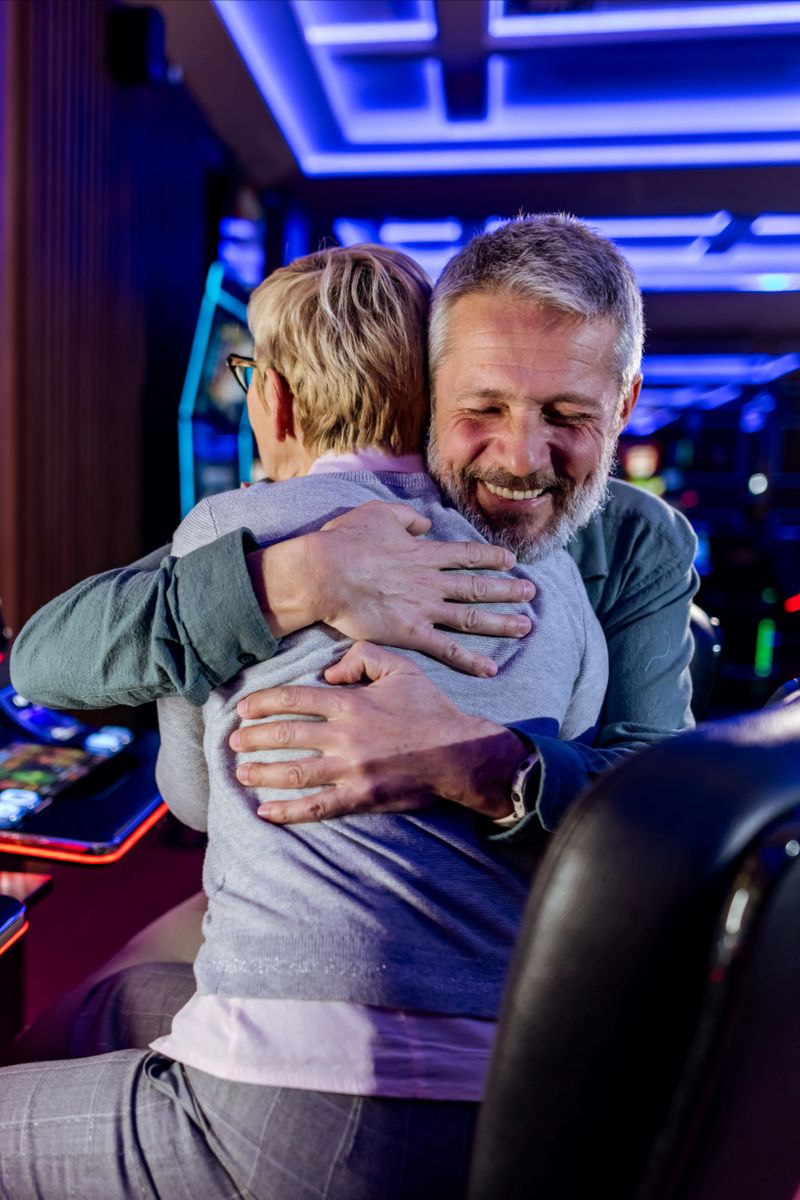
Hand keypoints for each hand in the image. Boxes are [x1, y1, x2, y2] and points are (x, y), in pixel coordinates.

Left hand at [231, 642, 528, 824]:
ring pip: (294, 772)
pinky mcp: (361, 797)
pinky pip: (317, 806)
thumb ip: (363, 656)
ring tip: (241, 771)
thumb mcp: (401, 668)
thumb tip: (329, 673)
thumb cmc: (431, 709)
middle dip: (254, 737)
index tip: (244, 708)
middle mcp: (345, 736)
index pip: (294, 699)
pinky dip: (288, 812)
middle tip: (234, 740)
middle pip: (286, 735)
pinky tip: (266, 812)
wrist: (461, 753)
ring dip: (262, 772)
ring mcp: (351, 770)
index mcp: (351, 703)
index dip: (264, 703)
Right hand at [248, 501, 533, 677]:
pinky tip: (490, 669)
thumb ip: (406, 517)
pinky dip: (470, 660)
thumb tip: (425, 522)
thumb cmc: (344, 541)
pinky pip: (447, 649)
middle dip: (507, 590)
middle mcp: (431, 581)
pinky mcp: (411, 633)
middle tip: (531, 592)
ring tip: (525, 626)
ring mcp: (424, 608)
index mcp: (423, 552)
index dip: (491, 557)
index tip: (510, 560)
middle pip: (478, 586)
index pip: (466, 555)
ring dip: (501, 622)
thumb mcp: (378, 513)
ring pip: (472, 617)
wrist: (324, 572)